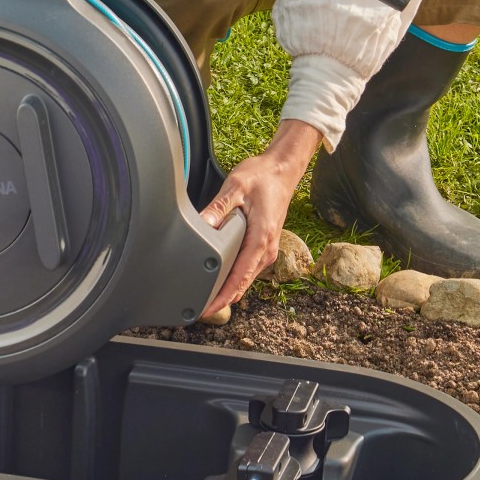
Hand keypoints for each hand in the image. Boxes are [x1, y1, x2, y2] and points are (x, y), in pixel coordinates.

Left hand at [198, 120, 322, 316]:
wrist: (283, 169)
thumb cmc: (262, 177)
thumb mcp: (236, 186)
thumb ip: (218, 207)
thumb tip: (204, 226)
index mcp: (261, 238)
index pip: (240, 278)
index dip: (222, 298)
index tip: (207, 311)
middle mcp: (267, 249)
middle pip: (242, 284)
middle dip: (221, 299)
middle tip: (197, 308)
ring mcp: (267, 249)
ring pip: (245, 278)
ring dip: (227, 289)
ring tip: (204, 296)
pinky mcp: (264, 245)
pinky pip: (248, 269)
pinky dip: (234, 278)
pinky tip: (218, 278)